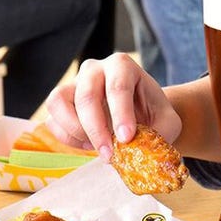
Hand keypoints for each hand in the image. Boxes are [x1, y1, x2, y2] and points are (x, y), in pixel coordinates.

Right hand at [45, 53, 181, 161]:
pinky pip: (52, 121)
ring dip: (75, 131)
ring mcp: (73, 84)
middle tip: (109, 155)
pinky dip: (67, 138)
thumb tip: (144, 153)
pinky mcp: (61, 104)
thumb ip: (161, 134)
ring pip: (58, 102)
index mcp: (122, 66)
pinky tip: (88, 146)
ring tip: (96, 147)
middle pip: (86, 95)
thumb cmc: (153, 115)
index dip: (120, 114)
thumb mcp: (168, 122)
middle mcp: (94, 69)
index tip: (126, 138)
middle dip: (96, 129)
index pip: (118, 86)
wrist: (140, 115)